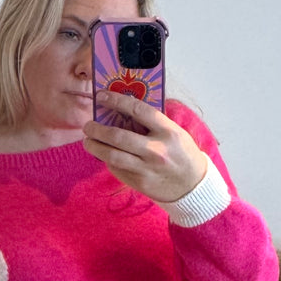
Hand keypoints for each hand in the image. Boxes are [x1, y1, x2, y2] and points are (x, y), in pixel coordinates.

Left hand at [83, 92, 206, 202]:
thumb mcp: (174, 132)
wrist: (192, 185)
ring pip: (112, 156)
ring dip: (95, 147)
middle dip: (97, 129)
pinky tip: (103, 154)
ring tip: (88, 141)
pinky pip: (117, 169)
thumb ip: (152, 123)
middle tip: (88, 125)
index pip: (138, 110)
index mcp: (168, 131)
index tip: (102, 96)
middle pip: (118, 136)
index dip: (116, 101)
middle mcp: (156, 150)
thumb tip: (123, 111)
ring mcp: (146, 168)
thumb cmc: (182, 153)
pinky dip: (107, 160)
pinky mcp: (139, 182)